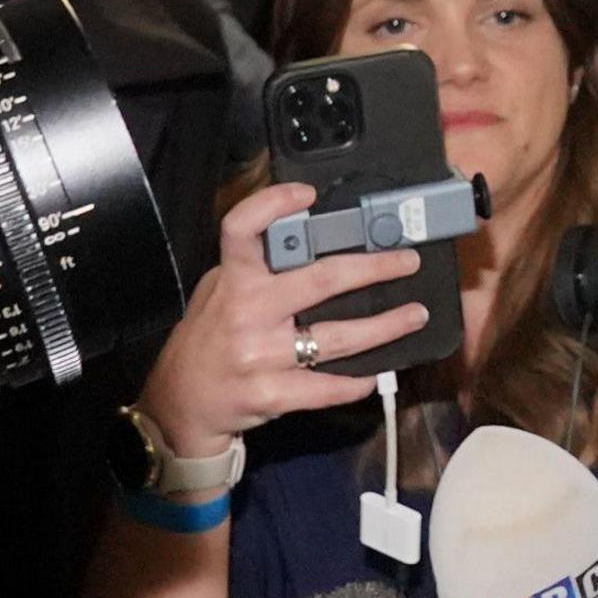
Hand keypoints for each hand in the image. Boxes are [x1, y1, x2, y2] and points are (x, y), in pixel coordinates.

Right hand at [134, 185, 431, 450]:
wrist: (183, 402)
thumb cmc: (209, 338)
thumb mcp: (218, 291)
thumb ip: (254, 268)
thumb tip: (308, 238)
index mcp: (233, 281)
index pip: (242, 230)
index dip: (272, 205)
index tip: (309, 195)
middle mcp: (248, 313)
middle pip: (322, 280)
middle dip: (375, 269)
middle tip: (407, 261)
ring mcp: (261, 356)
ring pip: (338, 337)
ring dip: (386, 326)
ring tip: (414, 315)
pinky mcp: (273, 394)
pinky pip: (328, 387)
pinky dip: (359, 380)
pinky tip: (379, 372)